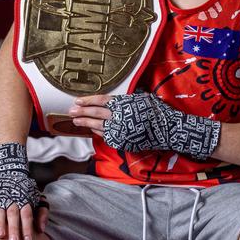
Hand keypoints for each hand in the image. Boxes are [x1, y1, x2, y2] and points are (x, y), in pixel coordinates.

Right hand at [0, 143, 48, 239]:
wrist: (8, 175)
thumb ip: (42, 214)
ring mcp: (0, 200)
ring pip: (0, 212)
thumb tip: (41, 229)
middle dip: (14, 228)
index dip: (27, 228)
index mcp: (25, 200)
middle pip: (13, 215)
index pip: (27, 215)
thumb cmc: (26, 194)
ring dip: (0, 224)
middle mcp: (13, 200)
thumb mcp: (38, 199)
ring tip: (1, 236)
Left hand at [83, 91, 220, 159]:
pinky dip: (98, 132)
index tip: (77, 101)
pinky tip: (92, 130)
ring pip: (98, 126)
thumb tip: (119, 97)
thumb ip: (129, 98)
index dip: (87, 100)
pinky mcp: (122, 141)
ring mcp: (120, 130)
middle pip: (96, 113)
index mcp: (123, 103)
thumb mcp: (143, 99)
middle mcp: (119, 116)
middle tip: (71, 111)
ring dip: (85, 123)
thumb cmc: (158, 111)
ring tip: (75, 120)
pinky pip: (106, 136)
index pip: (101, 100)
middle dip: (82, 112)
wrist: (168, 130)